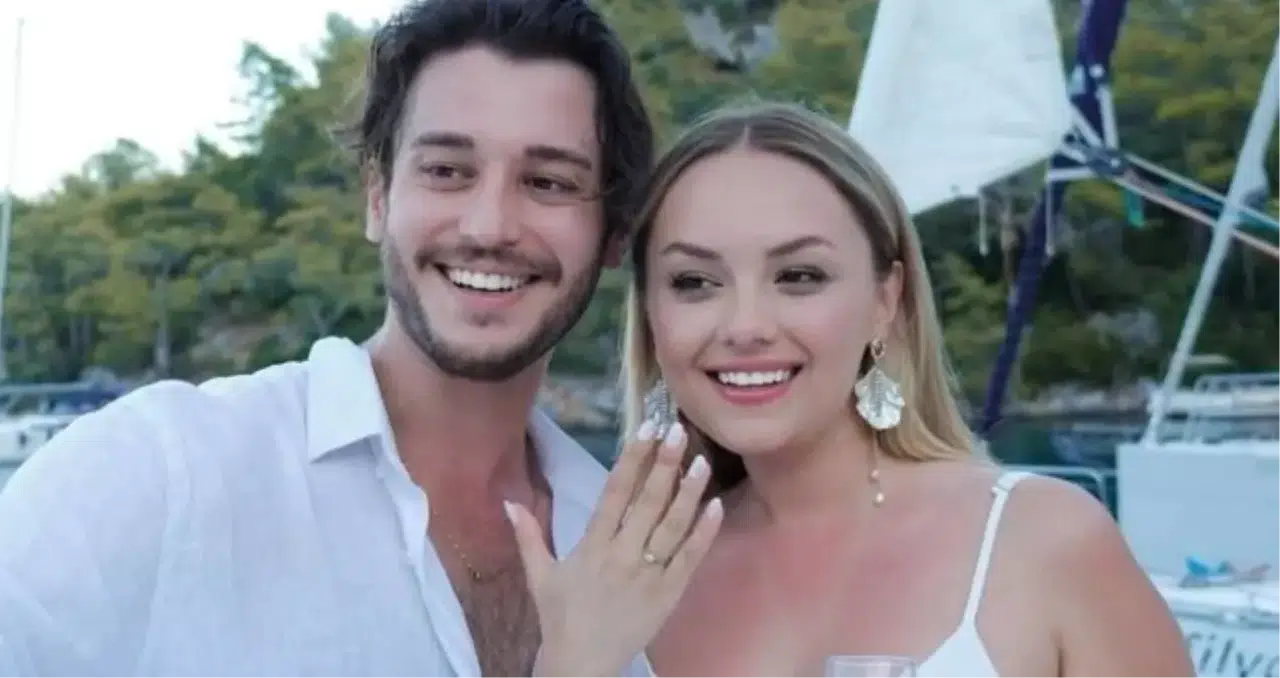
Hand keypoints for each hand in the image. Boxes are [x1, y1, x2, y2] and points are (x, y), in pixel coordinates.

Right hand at [506, 419, 722, 677]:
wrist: (581, 666)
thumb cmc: (560, 617)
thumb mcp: (540, 575)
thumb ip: (529, 535)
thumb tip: (508, 501)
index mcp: (592, 547)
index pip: (614, 494)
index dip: (631, 459)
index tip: (645, 428)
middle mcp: (621, 556)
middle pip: (647, 505)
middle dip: (664, 465)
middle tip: (679, 432)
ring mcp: (648, 576)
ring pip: (672, 529)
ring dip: (689, 494)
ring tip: (702, 462)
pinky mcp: (668, 595)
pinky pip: (689, 560)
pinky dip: (704, 534)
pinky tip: (716, 507)